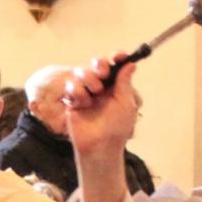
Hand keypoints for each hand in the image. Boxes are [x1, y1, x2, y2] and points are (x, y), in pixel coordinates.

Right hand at [63, 55, 139, 201]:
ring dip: (87, 79)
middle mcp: (101, 87)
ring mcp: (86, 93)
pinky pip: (71, 85)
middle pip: (97, 64)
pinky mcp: (73, 100)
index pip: (116, 66)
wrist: (98, 146)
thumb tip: (131, 64)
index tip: (119, 56)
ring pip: (81, 72)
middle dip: (99, 65)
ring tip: (92, 94)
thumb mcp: (126, 104)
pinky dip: (77, 92)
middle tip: (102, 73)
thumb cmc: (116, 128)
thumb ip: (125, 83)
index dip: (117, 58)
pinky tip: (82, 104)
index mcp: (116, 87)